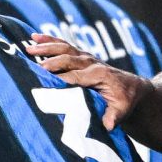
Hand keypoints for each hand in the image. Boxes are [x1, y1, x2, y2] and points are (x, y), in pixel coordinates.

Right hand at [26, 34, 143, 129]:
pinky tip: (35, 37)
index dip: (61, 79)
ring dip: (46, 47)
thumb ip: (115, 116)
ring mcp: (86, 57)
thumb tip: (108, 125)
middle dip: (50, 62)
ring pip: (64, 48)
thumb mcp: (123, 110)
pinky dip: (50, 40)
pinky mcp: (82, 56)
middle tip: (33, 65)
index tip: (45, 83)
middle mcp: (92, 63)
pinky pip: (64, 45)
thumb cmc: (126, 100)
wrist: (133, 87)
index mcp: (99, 75)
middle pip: (68, 59)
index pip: (76, 77)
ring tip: (28, 46)